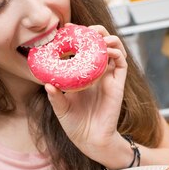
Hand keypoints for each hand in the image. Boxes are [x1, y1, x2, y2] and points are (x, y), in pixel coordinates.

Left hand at [45, 25, 127, 161]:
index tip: (67, 29)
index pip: (82, 49)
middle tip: (84, 29)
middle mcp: (97, 73)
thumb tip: (47, 84)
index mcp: (83, 75)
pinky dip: (117, 52)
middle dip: (95, 32)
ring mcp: (108, 78)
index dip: (78, 36)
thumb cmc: (75, 125)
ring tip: (98, 35)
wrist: (91, 141)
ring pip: (114, 50)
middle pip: (100, 44)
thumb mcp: (60, 108)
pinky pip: (121, 64)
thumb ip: (55, 96)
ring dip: (108, 38)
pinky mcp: (117, 85)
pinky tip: (107, 49)